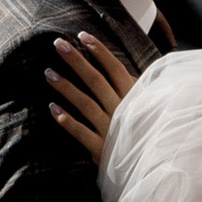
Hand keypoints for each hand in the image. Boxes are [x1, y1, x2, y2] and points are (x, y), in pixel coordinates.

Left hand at [45, 29, 138, 161]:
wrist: (153, 166)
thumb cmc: (147, 131)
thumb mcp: (148, 106)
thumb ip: (135, 88)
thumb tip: (123, 68)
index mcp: (134, 98)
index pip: (115, 69)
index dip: (99, 51)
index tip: (82, 35)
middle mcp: (122, 110)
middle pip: (96, 81)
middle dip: (77, 61)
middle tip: (58, 44)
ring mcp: (111, 129)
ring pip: (86, 104)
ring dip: (66, 88)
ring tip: (48, 73)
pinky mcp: (102, 149)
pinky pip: (82, 133)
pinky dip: (67, 121)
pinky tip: (52, 108)